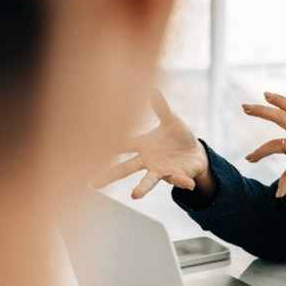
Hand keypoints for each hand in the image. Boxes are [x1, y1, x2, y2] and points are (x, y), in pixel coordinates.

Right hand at [92, 89, 211, 198]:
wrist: (196, 152)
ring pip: (148, 180)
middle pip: (125, 168)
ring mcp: (160, 170)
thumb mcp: (171, 121)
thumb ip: (162, 109)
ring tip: (134, 195)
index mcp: (143, 145)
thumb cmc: (179, 136)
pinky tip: (188, 183)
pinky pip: (178, 179)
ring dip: (142, 188)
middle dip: (109, 175)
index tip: (90, 145)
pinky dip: (182, 181)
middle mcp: (147, 160)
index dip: (108, 144)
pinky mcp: (176, 176)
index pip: (122, 144)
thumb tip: (154, 90)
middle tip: (93, 183)